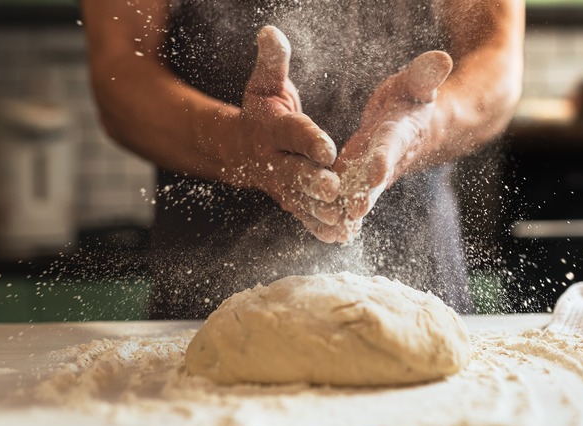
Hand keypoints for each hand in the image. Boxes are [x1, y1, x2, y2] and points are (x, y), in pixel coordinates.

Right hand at [228, 26, 340, 241]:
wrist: (240, 148)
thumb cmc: (262, 110)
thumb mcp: (265, 84)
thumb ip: (273, 62)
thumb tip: (270, 31)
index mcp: (273, 128)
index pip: (292, 133)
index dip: (309, 139)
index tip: (327, 147)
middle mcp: (275, 160)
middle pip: (295, 172)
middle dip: (313, 182)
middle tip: (334, 189)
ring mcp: (281, 185)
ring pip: (301, 200)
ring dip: (320, 211)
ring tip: (342, 219)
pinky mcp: (289, 201)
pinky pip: (303, 216)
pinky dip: (319, 227)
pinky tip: (340, 236)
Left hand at [331, 51, 452, 241]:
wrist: (417, 127)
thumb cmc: (413, 99)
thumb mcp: (417, 83)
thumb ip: (425, 74)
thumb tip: (442, 58)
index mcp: (400, 133)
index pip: (391, 145)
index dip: (384, 157)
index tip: (376, 169)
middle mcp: (387, 158)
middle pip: (375, 179)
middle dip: (365, 195)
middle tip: (353, 212)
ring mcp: (373, 173)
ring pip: (360, 194)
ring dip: (347, 210)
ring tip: (333, 228)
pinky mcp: (359, 179)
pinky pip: (349, 197)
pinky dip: (340, 213)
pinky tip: (325, 230)